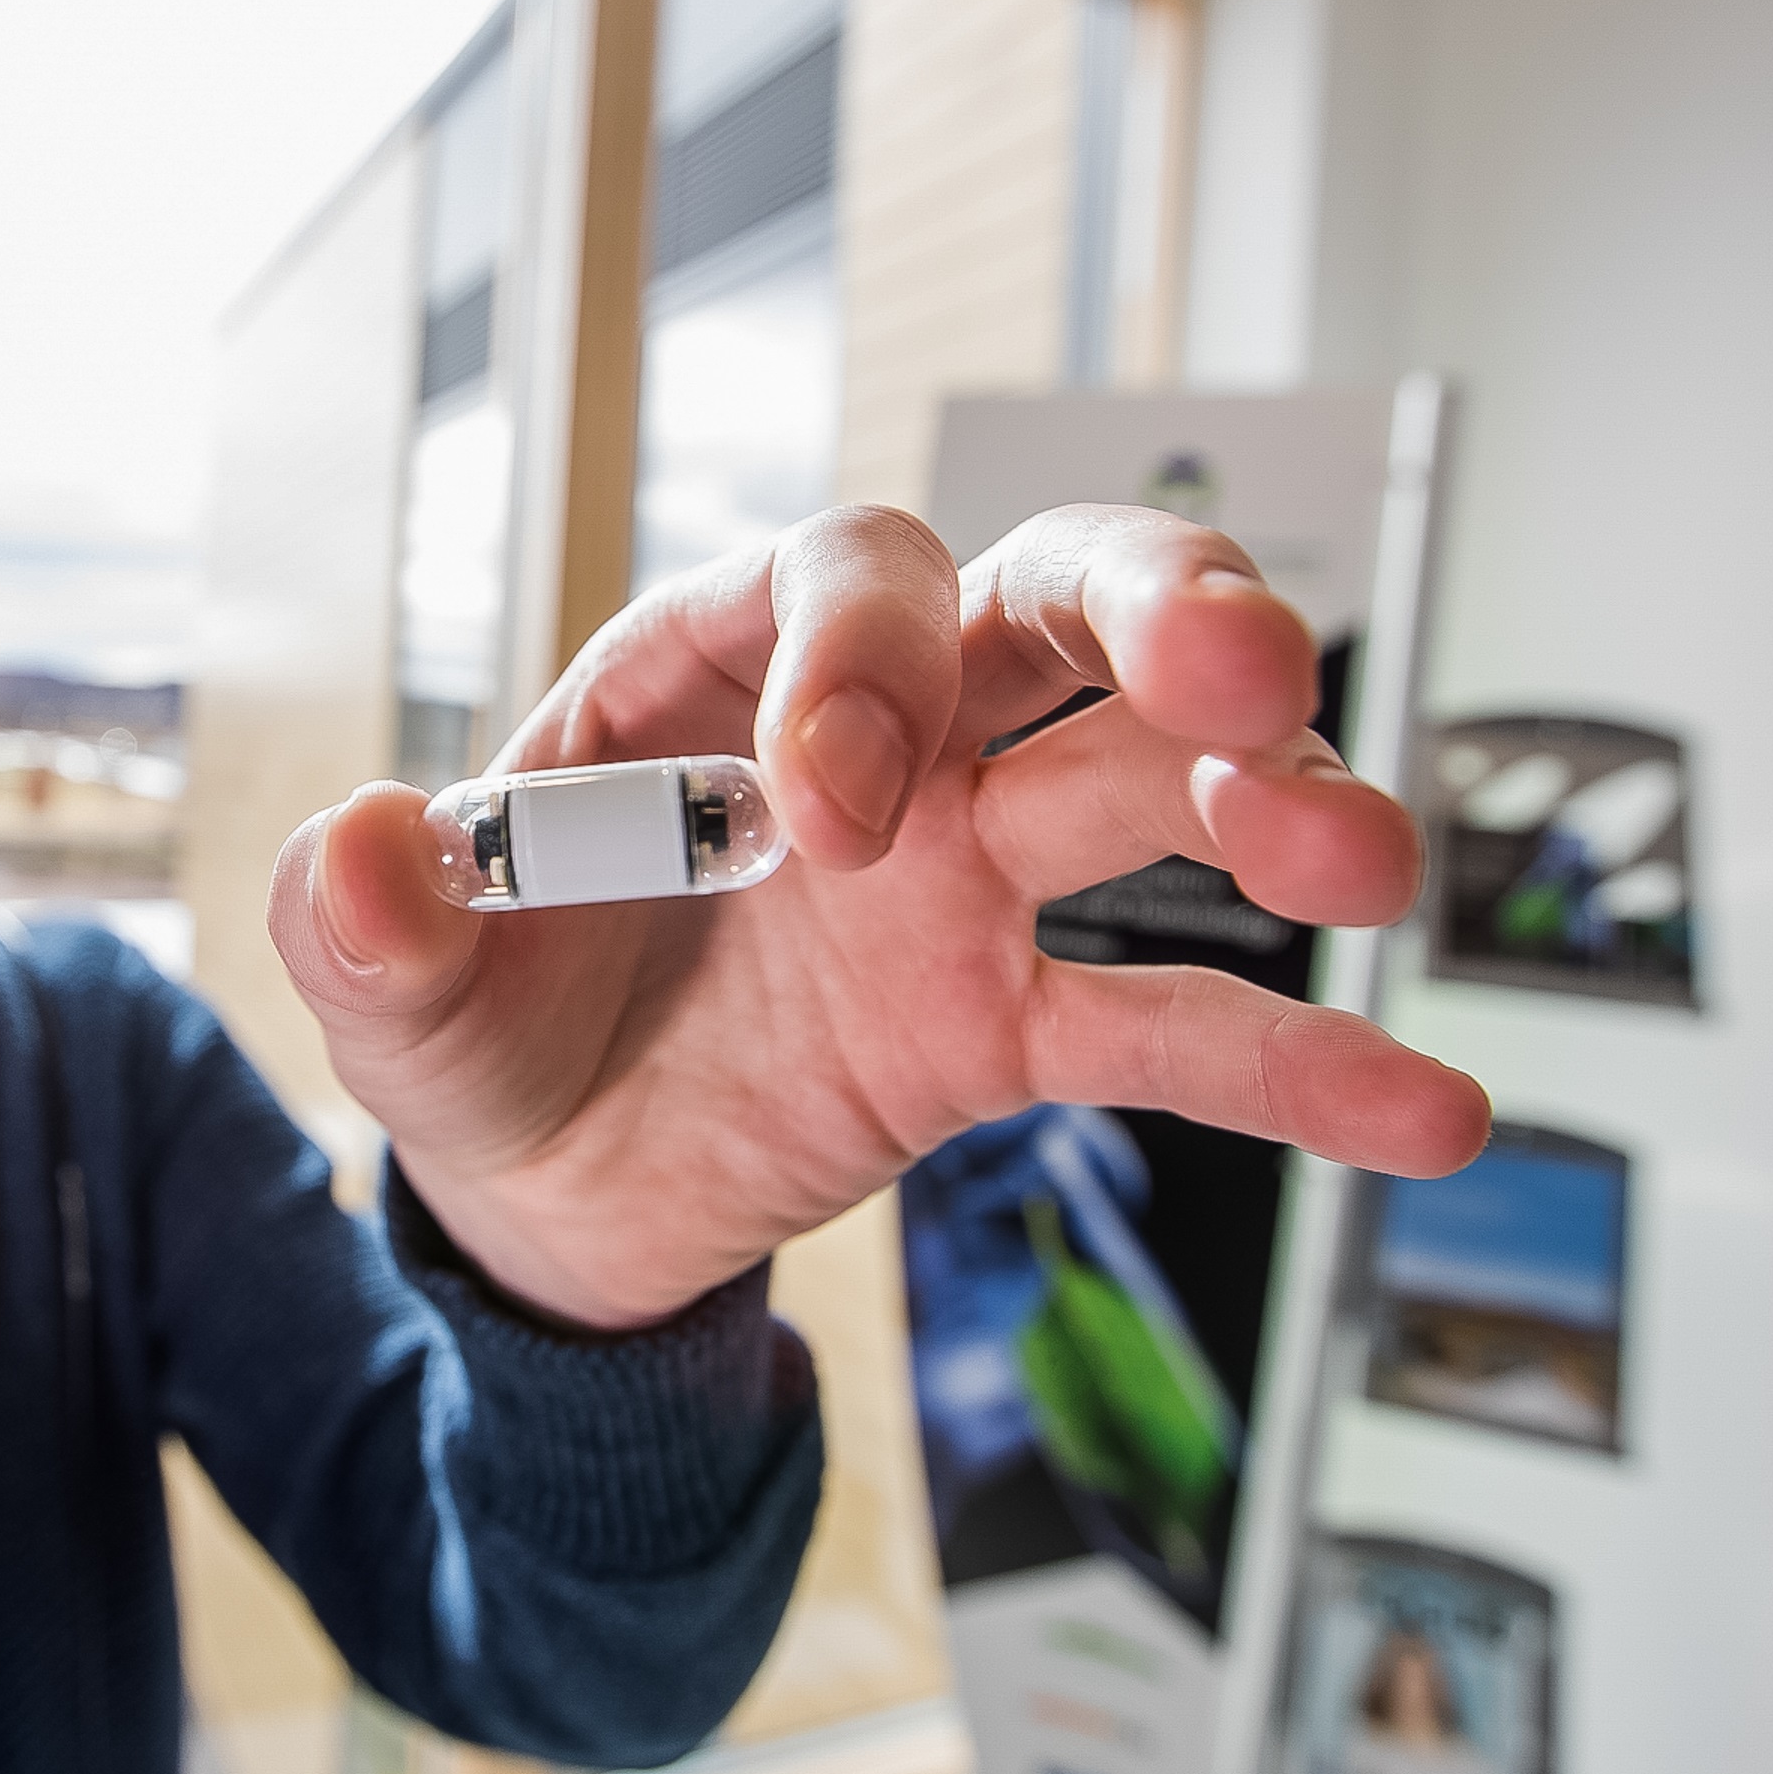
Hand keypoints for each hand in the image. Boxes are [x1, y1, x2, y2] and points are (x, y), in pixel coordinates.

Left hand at [268, 504, 1488, 1329]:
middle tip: (1242, 680)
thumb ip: (365, 919)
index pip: (839, 583)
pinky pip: (1168, 1024)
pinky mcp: (1002, 1019)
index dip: (870, 659)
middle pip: (1052, 607)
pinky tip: (1423, 1106)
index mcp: (712, 677)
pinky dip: (1293, 1058)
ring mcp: (957, 876)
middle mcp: (868, 742)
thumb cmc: (476, 1026)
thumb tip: (349, 848)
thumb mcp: (388, 983)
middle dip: (1161, 616)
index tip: (843, 814)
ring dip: (1269, 801)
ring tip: (1360, 859)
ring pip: (1148, 784)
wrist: (545, 1190)